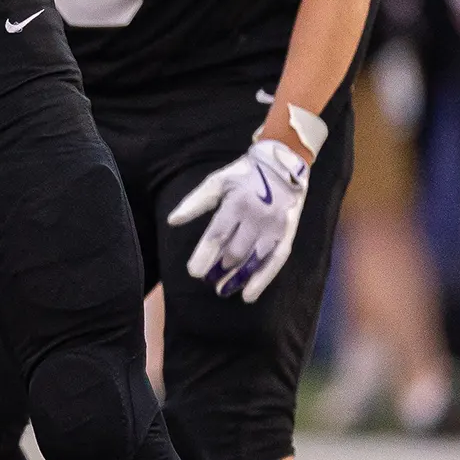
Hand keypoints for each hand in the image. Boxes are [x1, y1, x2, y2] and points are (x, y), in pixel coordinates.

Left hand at [167, 138, 310, 301]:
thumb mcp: (217, 182)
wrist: (282, 163)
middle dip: (219, 269)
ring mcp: (274, 227)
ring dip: (237, 279)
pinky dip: (262, 280)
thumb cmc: (243, 174)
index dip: (204, 255)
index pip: (217, 235)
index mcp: (237, 203)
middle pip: (235, 251)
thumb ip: (195, 202)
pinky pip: (275, 262)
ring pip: (254, 260)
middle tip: (207, 280)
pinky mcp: (287, 234)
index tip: (193, 272)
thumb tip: (172, 221)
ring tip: (222, 290)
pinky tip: (248, 295)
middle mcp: (257, 217)